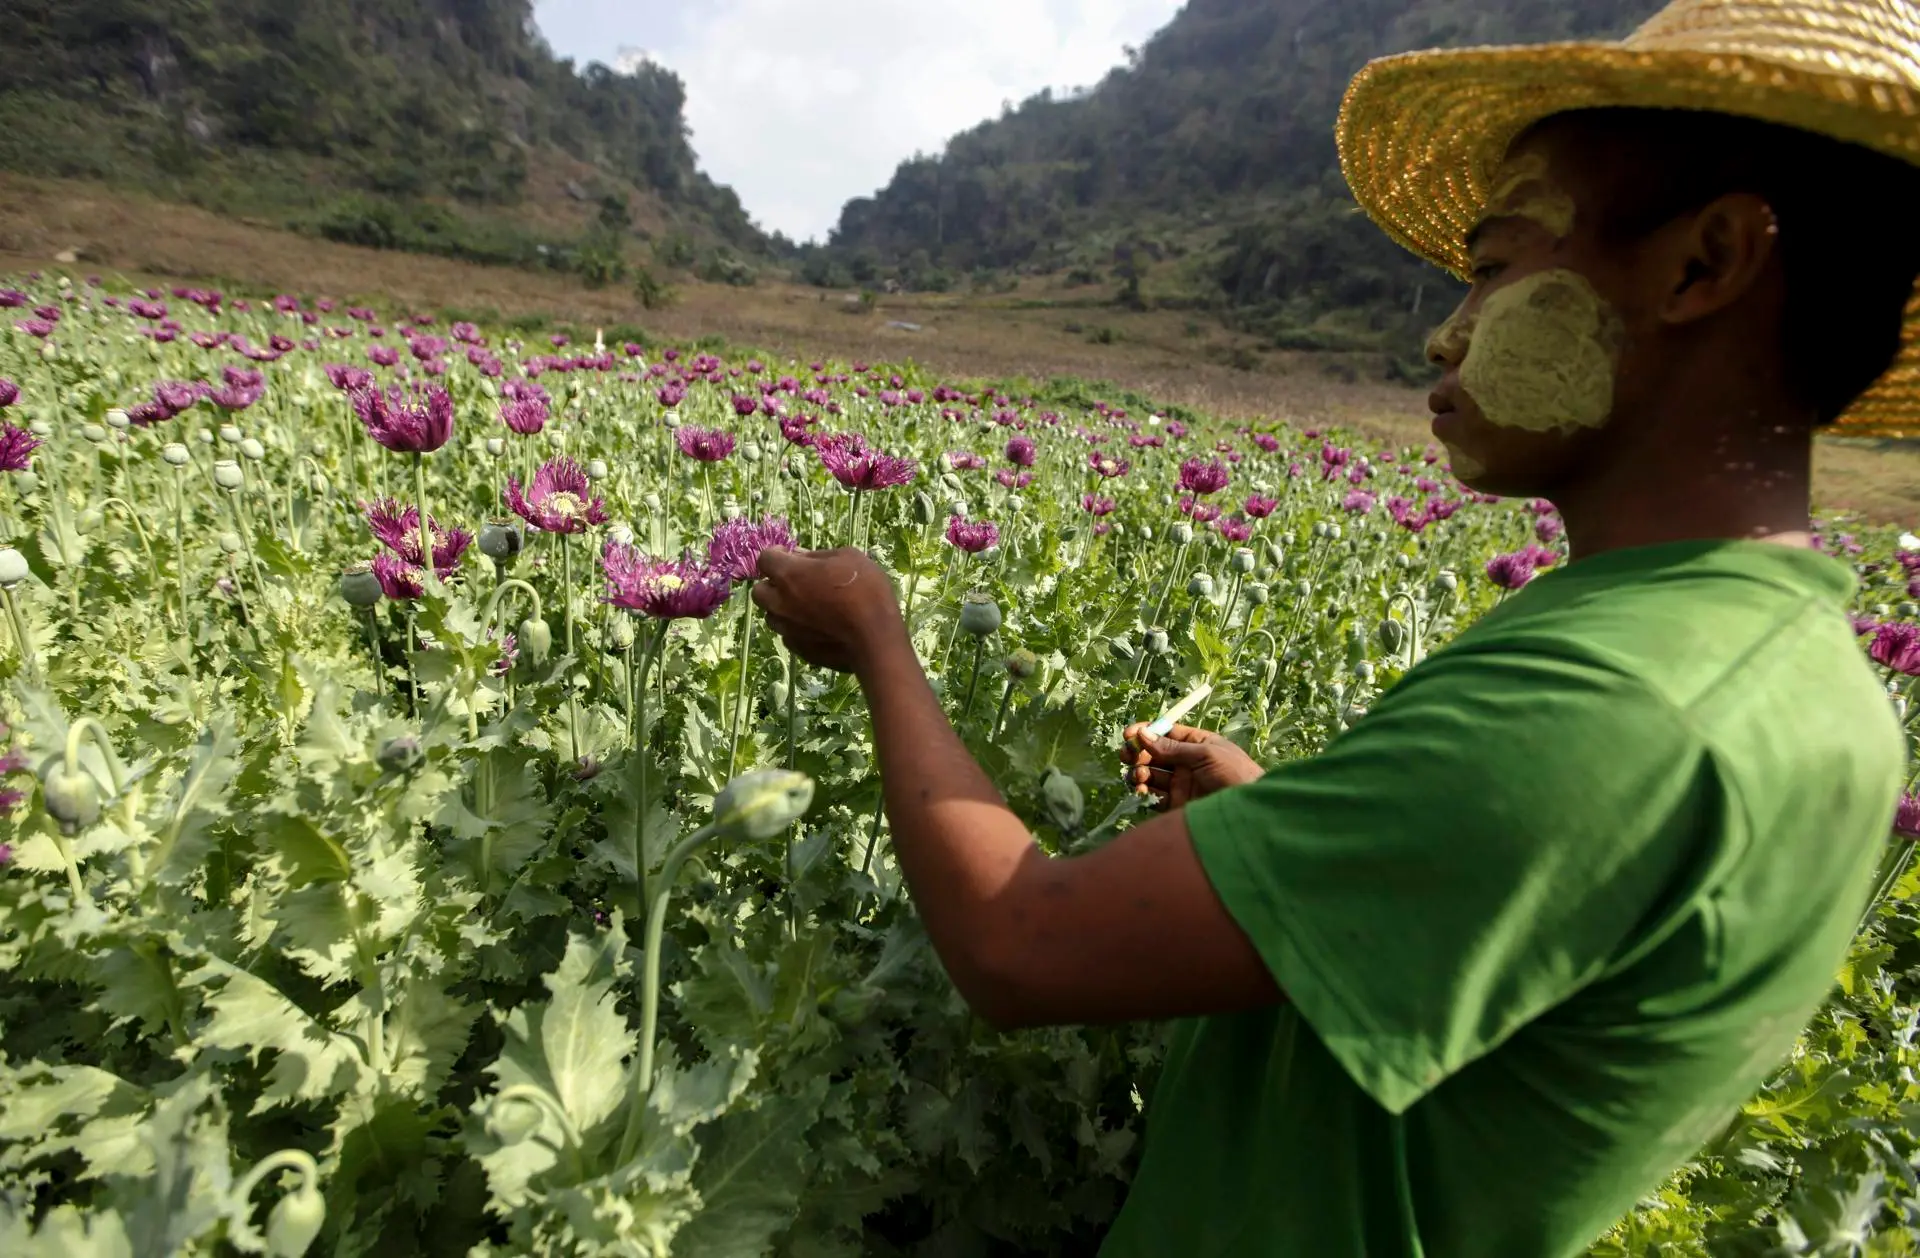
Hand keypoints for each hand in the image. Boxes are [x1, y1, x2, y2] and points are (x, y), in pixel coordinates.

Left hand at [753, 547, 905, 674]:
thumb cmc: (865, 590)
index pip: (765, 559)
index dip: (777, 555)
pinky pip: (788, 635)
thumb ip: (818, 555)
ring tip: (807, 606)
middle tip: (795, 583)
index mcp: (789, 575)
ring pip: (772, 616)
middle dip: (772, 584)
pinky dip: (796, 628)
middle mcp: (779, 602)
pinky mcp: (798, 649)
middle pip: (759, 591)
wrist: (876, 637)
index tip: (791, 555)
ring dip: (782, 608)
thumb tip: (800, 556)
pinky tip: (817, 626)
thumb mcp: (848, 558)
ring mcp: (787, 629)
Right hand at [1119, 723, 1263, 810]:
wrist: (1251, 813)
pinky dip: (1144, 793)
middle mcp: (1186, 763)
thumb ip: (1173, 747)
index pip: (1166, 733)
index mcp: (1196, 744)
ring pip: (1151, 775)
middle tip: (1127, 756)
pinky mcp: (1176, 806)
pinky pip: (1154, 797)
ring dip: (1140, 773)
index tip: (1128, 735)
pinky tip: (1142, 791)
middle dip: (1138, 753)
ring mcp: (1180, 785)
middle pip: (1154, 754)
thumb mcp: (1207, 754)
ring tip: (1139, 777)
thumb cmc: (1235, 774)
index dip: (1146, 732)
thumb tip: (1143, 734)